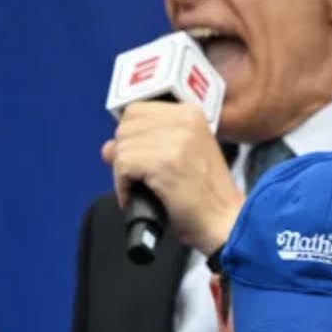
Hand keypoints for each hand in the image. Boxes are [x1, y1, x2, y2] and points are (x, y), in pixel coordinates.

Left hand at [103, 101, 242, 255]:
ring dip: (122, 173)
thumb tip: (107, 147)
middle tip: (138, 177)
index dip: (129, 137)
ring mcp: (175, 139)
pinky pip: (122, 166)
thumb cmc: (202, 195)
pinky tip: (136, 196)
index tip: (137, 156)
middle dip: (124, 155)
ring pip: (121, 148)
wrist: (224, 220)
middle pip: (124, 129)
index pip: (135, 110)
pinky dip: (123, 185)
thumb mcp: (177, 157)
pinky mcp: (164, 161)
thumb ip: (144, 145)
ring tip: (141, 188)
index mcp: (190, 113)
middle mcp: (184, 120)